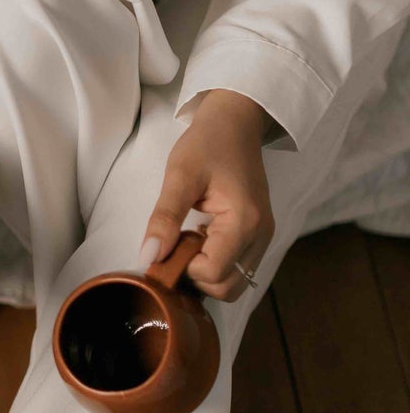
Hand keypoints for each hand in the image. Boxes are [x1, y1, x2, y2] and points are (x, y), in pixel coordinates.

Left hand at [141, 91, 275, 300]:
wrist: (235, 124)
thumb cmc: (207, 144)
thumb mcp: (179, 176)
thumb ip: (164, 218)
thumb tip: (149, 258)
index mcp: (245, 222)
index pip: (213, 274)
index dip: (183, 267)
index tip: (168, 243)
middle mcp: (262, 236)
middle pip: (228, 288)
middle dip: (195, 276)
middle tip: (176, 244)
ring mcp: (264, 238)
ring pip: (235, 284)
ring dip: (206, 274)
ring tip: (188, 240)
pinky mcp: (259, 236)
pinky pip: (238, 268)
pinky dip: (216, 265)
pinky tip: (200, 239)